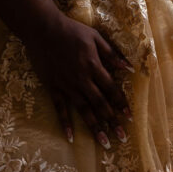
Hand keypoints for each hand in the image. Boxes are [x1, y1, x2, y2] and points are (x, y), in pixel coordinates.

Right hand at [26, 12, 132, 148]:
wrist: (43, 28)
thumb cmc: (72, 30)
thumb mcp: (96, 37)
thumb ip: (112, 54)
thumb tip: (129, 68)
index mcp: (93, 65)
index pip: (111, 89)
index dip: (121, 103)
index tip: (129, 117)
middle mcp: (81, 79)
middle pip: (100, 104)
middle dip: (112, 121)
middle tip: (122, 137)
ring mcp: (66, 85)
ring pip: (83, 110)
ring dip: (95, 127)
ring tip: (104, 142)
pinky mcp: (53, 87)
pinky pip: (60, 109)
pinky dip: (65, 123)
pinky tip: (70, 137)